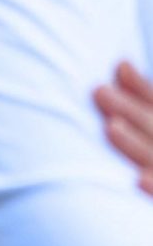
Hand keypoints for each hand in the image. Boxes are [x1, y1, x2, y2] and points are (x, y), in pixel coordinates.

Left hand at [94, 61, 152, 193]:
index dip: (141, 88)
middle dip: (130, 109)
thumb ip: (145, 100)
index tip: (120, 67)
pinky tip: (138, 180)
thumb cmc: (147, 151)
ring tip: (111, 127)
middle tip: (99, 91)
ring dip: (136, 144)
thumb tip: (121, 65)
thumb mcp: (147, 126)